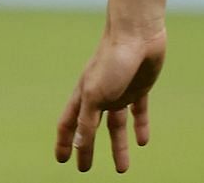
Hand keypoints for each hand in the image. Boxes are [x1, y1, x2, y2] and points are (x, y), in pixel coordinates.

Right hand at [55, 27, 166, 172]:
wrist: (137, 34)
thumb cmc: (112, 60)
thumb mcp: (95, 93)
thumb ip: (86, 119)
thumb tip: (78, 143)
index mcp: (84, 95)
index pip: (70, 124)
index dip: (64, 142)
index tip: (61, 160)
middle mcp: (99, 96)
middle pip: (91, 128)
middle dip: (87, 149)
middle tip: (84, 168)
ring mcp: (119, 92)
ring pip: (116, 126)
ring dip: (118, 146)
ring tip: (122, 169)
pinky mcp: (139, 89)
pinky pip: (138, 113)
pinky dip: (139, 127)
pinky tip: (142, 142)